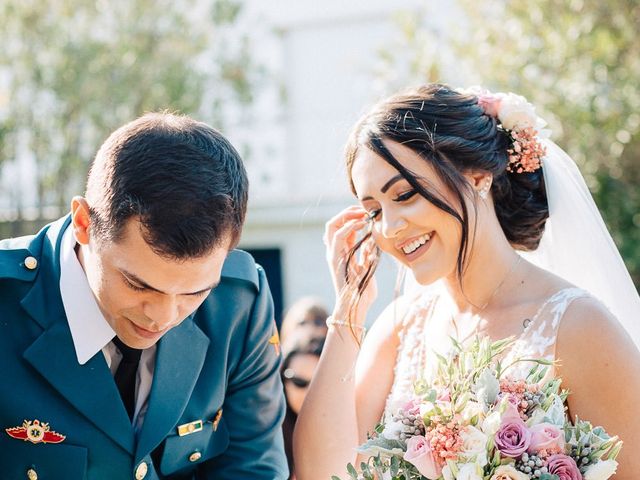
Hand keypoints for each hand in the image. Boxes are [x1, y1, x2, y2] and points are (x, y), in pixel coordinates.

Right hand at [323, 206, 377, 323]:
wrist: (356, 307)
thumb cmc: (363, 291)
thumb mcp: (368, 267)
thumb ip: (366, 253)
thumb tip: (370, 240)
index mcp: (343, 252)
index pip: (343, 226)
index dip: (353, 216)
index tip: (368, 213)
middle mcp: (335, 251)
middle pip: (334, 223)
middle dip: (348, 212)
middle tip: (364, 210)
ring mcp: (333, 254)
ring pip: (331, 226)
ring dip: (347, 216)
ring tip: (362, 214)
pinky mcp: (334, 259)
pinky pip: (337, 237)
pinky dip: (348, 226)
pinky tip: (361, 224)